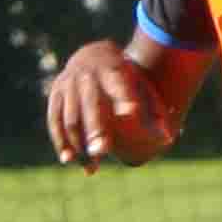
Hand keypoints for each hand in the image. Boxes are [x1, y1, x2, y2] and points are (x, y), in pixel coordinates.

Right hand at [44, 40, 172, 167]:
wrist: (92, 54)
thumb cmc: (124, 77)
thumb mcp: (140, 85)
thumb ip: (152, 111)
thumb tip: (167, 139)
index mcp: (113, 70)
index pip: (119, 85)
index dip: (124, 98)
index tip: (132, 112)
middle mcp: (87, 76)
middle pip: (90, 105)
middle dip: (95, 128)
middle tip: (102, 151)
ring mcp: (68, 84)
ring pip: (71, 118)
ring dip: (78, 144)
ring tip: (91, 167)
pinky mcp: (55, 94)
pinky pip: (55, 121)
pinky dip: (61, 141)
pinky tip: (69, 159)